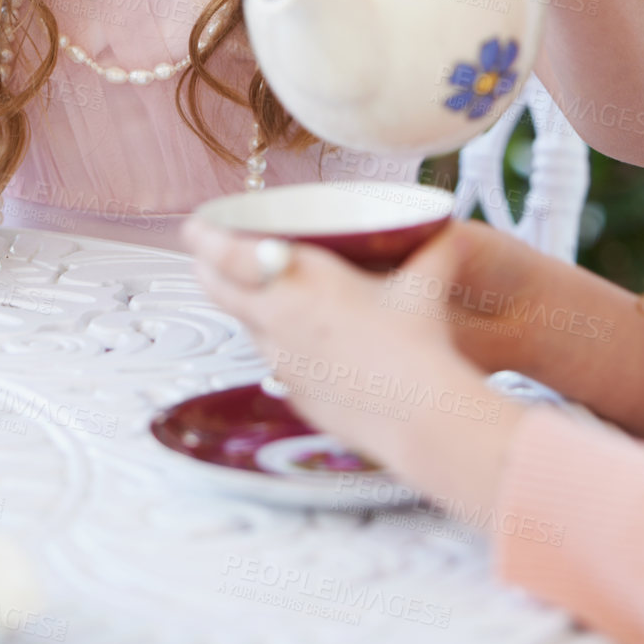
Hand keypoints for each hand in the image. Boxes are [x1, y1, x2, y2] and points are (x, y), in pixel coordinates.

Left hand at [182, 218, 525, 480]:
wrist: (418, 416)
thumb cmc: (416, 344)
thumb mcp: (426, 284)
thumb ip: (436, 251)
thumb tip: (450, 229)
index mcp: (299, 280)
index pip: (229, 253)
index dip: (204, 237)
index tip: (193, 227)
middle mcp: (277, 319)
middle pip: (219, 289)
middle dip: (208, 268)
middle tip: (207, 255)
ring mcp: (282, 361)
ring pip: (247, 326)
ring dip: (245, 307)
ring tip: (258, 293)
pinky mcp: (295, 394)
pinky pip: (276, 362)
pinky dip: (279, 345)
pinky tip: (304, 342)